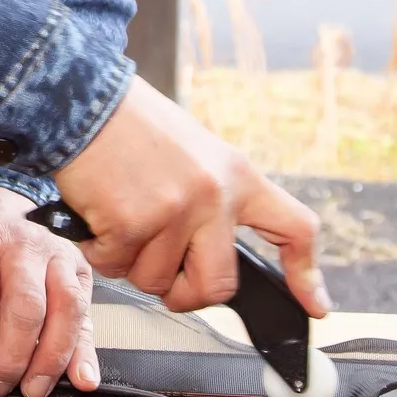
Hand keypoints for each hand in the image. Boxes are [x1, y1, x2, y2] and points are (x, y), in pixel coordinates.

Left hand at [0, 184, 100, 396]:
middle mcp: (22, 242)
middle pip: (26, 310)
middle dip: (10, 360)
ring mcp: (55, 251)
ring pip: (64, 310)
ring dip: (50, 359)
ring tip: (30, 389)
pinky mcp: (78, 266)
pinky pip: (85, 313)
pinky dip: (85, 351)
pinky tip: (81, 378)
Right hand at [51, 75, 328, 315]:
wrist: (82, 93)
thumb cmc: (129, 120)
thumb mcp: (192, 149)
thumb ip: (211, 195)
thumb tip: (208, 247)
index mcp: (236, 174)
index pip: (294, 228)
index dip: (306, 273)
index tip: (314, 303)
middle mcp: (213, 195)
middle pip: (218, 284)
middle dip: (186, 292)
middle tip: (165, 279)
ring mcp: (174, 211)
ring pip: (155, 279)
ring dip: (129, 262)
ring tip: (117, 218)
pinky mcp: (132, 223)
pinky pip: (114, 265)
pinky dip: (98, 249)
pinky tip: (95, 215)